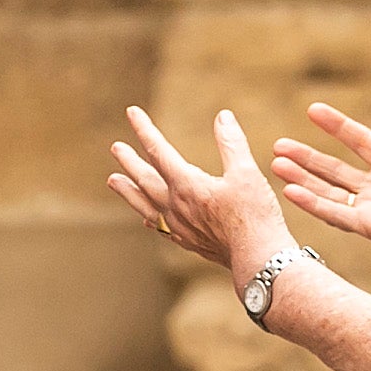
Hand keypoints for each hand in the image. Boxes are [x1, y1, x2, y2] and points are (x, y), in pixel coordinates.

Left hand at [106, 108, 293, 277]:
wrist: (258, 259)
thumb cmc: (254, 215)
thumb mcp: (247, 172)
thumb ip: (232, 143)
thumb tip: (223, 116)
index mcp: (187, 185)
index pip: (159, 150)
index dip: (144, 129)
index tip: (132, 112)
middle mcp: (176, 206)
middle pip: (145, 178)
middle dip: (130, 161)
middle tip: (115, 147)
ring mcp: (179, 227)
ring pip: (145, 205)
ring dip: (128, 191)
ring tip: (112, 181)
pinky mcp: (188, 242)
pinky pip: (160, 227)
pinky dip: (149, 218)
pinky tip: (147, 220)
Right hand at [269, 95, 370, 263]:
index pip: (358, 140)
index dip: (336, 126)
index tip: (313, 110)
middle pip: (334, 167)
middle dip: (306, 157)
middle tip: (279, 145)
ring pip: (328, 190)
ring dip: (302, 178)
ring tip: (276, 165)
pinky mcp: (370, 227)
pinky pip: (336, 214)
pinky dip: (313, 203)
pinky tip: (291, 191)